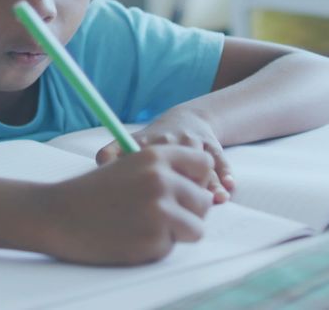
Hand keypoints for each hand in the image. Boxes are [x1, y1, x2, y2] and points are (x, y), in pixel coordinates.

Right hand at [38, 146, 214, 264]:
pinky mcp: (153, 240)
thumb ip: (164, 171)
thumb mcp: (128, 166)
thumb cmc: (92, 191)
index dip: (196, 180)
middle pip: (204, 200)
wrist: (57, 215)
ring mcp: (159, 211)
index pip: (204, 164)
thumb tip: (203, 189)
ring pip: (197, 228)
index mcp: (156, 156)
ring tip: (148, 227)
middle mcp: (161, 180)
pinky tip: (131, 237)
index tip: (182, 189)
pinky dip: (156, 247)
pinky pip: (172, 247)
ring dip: (178, 232)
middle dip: (188, 211)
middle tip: (159, 215)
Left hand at [97, 111, 232, 203]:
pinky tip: (227, 190)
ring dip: (208, 184)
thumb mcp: (129, 145)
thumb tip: (101, 168)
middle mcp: (168, 140)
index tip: (146, 201)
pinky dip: (224, 174)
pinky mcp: (212, 145)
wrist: (186, 120)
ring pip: (200, 164)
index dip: (142, 178)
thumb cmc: (153, 143)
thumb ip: (111, 156)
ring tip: (214, 201)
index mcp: (145, 143)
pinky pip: (219, 159)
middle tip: (183, 207)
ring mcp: (192, 141)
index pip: (137, 155)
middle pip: (173, 164)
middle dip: (182, 186)